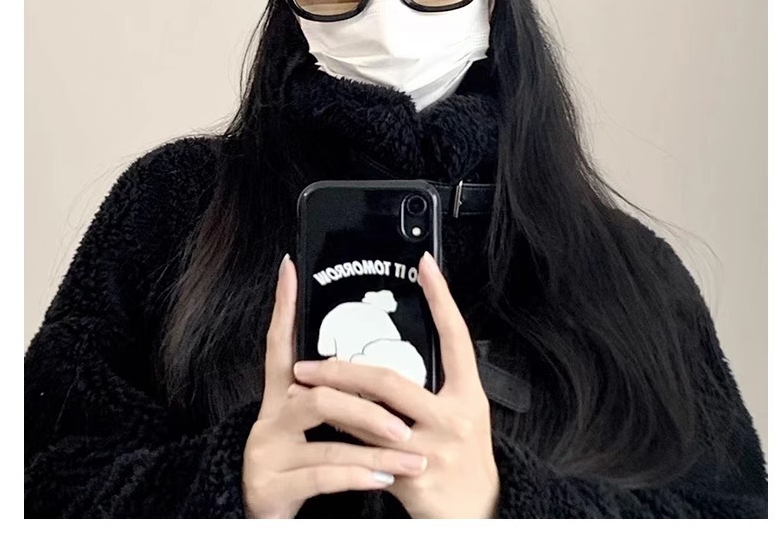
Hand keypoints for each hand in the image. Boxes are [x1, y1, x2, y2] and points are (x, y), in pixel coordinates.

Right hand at [241, 254, 429, 518]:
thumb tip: (379, 372)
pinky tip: (385, 479)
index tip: (291, 269)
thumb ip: (338, 400)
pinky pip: (322, 474)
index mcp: (282, 398)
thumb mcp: (313, 430)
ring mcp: (268, 449)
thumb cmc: (299, 467)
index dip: (284, 306)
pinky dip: (358, 475)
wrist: (261, 516)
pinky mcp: (271, 484)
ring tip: (412, 454)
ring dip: (374, 445)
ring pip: (326, 436)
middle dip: (367, 404)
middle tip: (405, 421)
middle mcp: (270, 417)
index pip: (281, 343)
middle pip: (320, 394)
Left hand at [293, 252, 499, 518]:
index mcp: (469, 394)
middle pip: (389, 380)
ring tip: (300, 387)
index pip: (455, 336)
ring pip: (368, 418)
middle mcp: (455, 418)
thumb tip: (393, 346)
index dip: (441, 298)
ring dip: (330, 401)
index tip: (422, 264)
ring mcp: (434, 451)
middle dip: (342, 369)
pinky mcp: (413, 481)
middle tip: (308, 362)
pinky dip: (341, 435)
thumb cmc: (464, 455)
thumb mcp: (463, 412)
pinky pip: (365, 452)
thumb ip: (435, 383)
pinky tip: (321, 425)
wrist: (478, 515)